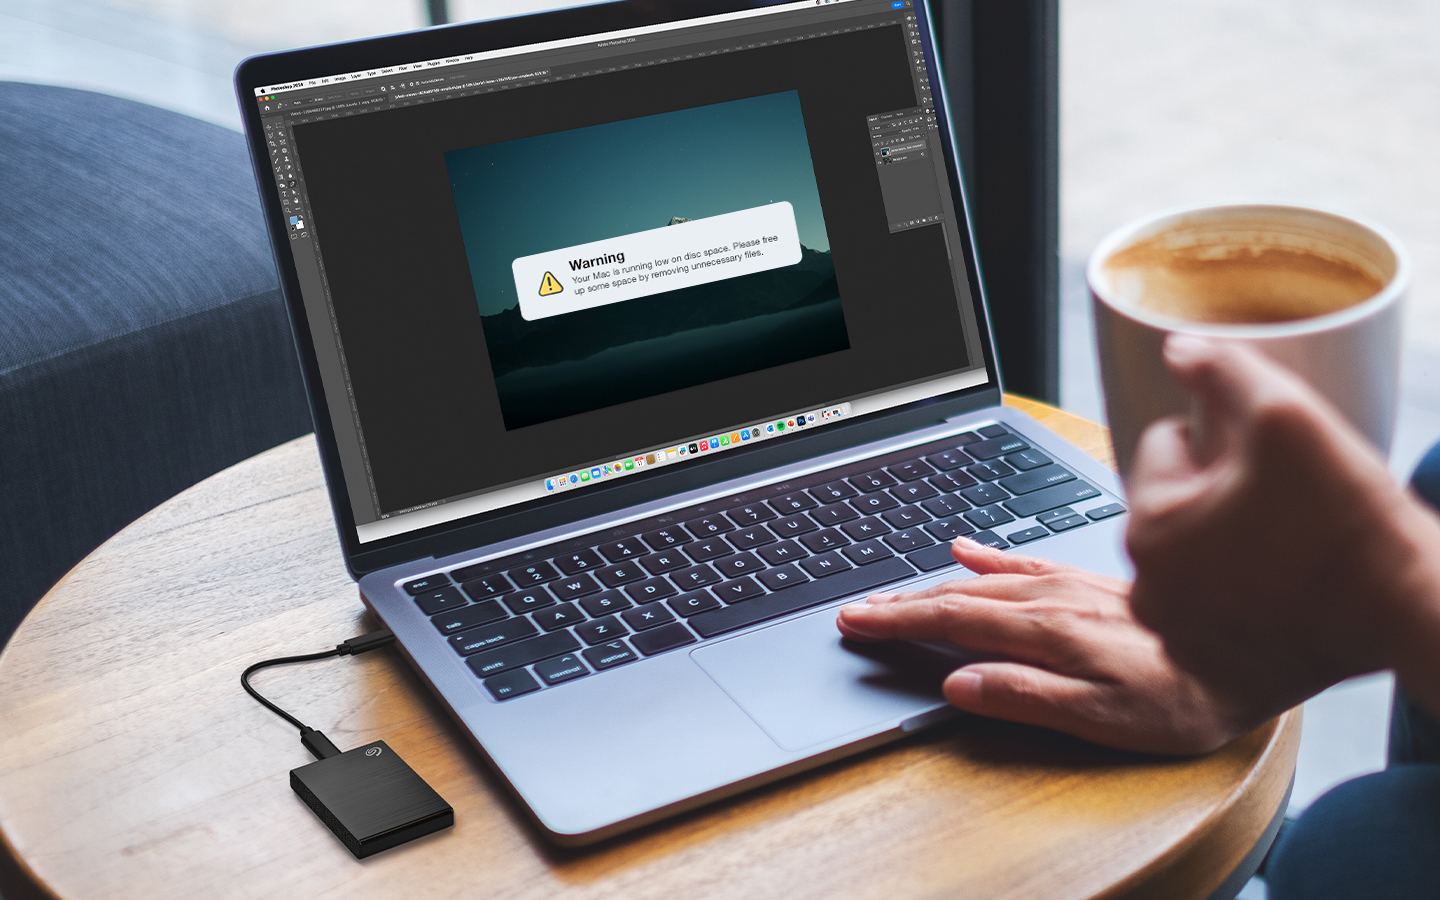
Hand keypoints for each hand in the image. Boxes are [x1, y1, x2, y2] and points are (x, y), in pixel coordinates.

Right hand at [836, 538, 1242, 753]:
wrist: (1260, 649)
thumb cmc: (1189, 697)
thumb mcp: (1106, 718)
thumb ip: (1029, 696)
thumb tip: (961, 683)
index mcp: (1048, 633)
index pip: (953, 622)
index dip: (899, 623)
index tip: (856, 623)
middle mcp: (1055, 601)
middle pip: (958, 596)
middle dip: (901, 603)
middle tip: (856, 610)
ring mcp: (1075, 587)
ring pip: (985, 580)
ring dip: (933, 584)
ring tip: (894, 590)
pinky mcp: (1095, 583)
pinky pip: (1026, 563)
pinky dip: (988, 557)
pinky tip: (967, 549)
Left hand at [1126, 335, 1439, 724]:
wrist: (1415, 610)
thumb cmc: (1350, 521)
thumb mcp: (1286, 416)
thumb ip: (1222, 368)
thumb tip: (1176, 348)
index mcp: (1146, 531)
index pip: (1165, 444)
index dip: (1224, 440)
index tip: (1272, 465)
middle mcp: (1148, 593)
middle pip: (1175, 502)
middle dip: (1221, 492)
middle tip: (1287, 505)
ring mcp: (1180, 638)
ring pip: (1195, 552)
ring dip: (1229, 542)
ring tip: (1292, 545)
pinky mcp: (1217, 671)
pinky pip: (1218, 605)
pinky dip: (1244, 593)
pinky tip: (1290, 588)